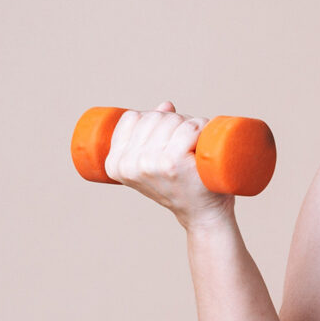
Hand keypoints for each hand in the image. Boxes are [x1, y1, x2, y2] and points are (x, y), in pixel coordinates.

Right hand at [101, 100, 236, 227]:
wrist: (202, 215)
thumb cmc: (181, 186)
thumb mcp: (154, 162)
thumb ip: (153, 133)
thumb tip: (165, 105)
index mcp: (115, 164)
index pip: (132, 118)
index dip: (153, 119)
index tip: (166, 138)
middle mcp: (129, 164)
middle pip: (153, 117)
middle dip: (174, 121)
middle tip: (186, 144)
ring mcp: (150, 163)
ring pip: (172, 119)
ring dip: (190, 124)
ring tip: (195, 145)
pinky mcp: (173, 162)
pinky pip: (188, 126)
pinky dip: (201, 126)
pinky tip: (204, 140)